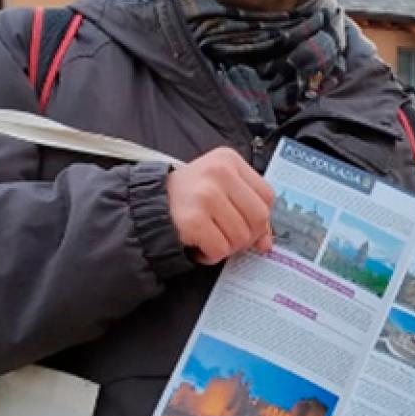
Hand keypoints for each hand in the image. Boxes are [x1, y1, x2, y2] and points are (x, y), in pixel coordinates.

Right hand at [166, 147, 273, 263]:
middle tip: (226, 236)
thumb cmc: (188, 198)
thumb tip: (266, 242)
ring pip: (241, 237)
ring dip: (226, 247)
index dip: (261, 219)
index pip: (267, 196)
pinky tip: (198, 245)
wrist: (147, 206)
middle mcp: (219, 173)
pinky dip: (211, 255)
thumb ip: (248, 208)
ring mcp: (206, 195)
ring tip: (208, 237)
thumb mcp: (220, 189)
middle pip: (259, 218)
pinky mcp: (193, 219)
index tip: (246, 226)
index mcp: (229, 160)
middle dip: (246, 237)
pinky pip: (220, 250)